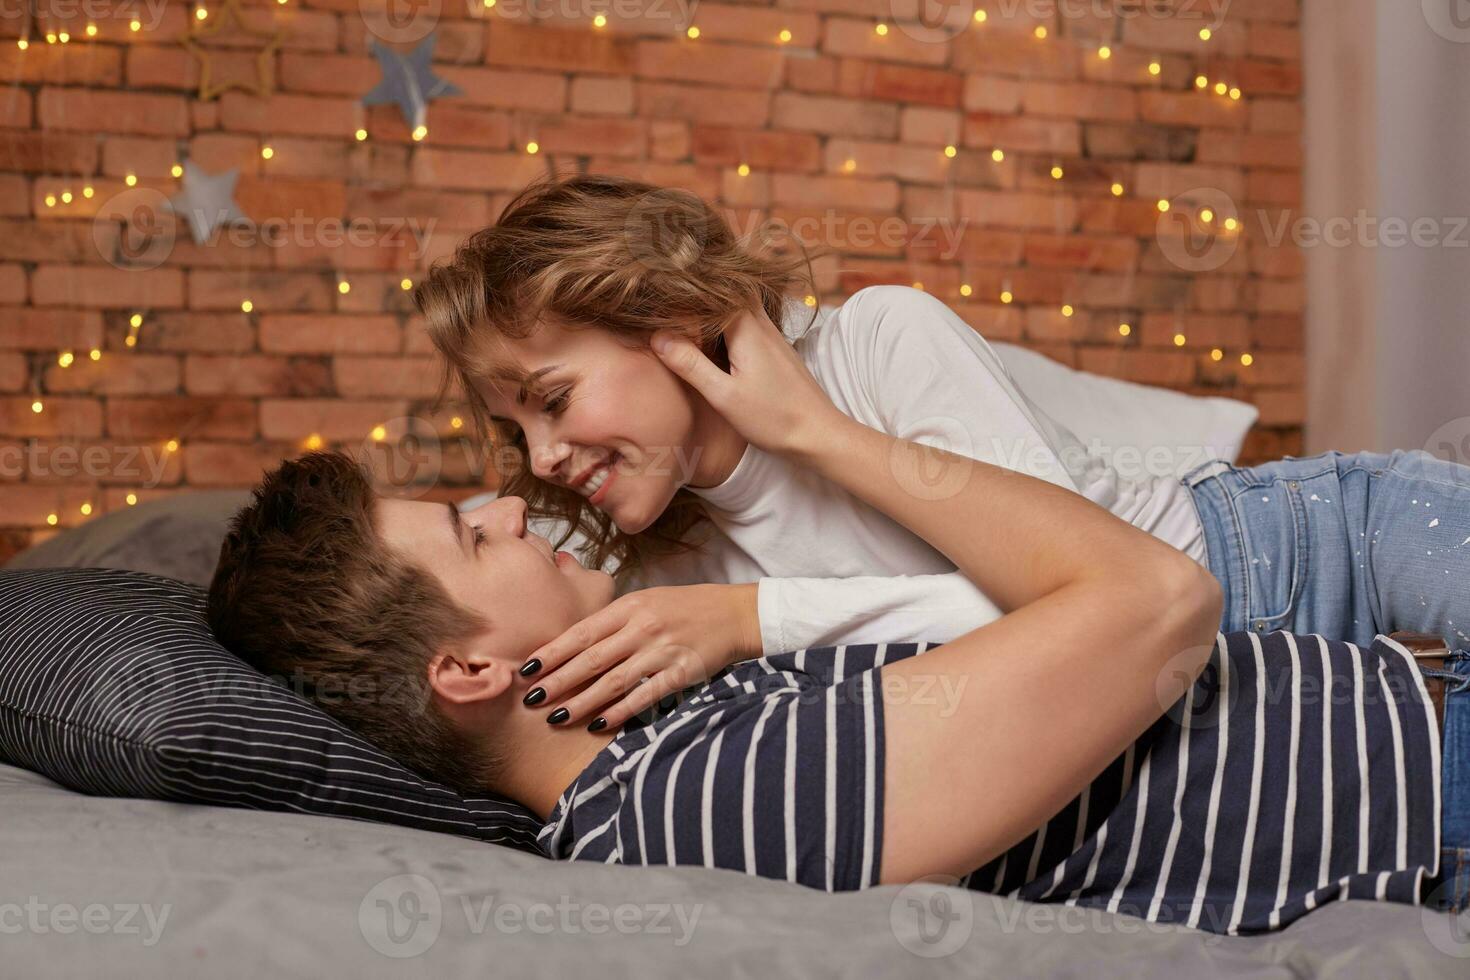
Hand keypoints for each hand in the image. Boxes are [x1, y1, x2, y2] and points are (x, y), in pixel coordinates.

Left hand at [519, 583, 760, 730]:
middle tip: (531, 700)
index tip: (527, 670)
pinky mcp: (681, 672)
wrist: (732, 613)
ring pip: (613, 681)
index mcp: (629, 606)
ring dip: (582, 702)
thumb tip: (571, 647)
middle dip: (558, 681)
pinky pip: (645, 695)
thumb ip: (612, 622)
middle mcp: (642, 627)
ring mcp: (662, 650)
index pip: (582, 633)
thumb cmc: (683, 608)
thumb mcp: (645, 602)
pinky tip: (600, 724)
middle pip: (591, 659)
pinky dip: (621, 711)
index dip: (552, 653)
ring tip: (557, 718)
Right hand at [651, 306, 847, 459]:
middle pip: (728, 291)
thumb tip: (657, 336)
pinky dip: (727, 322)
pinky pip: (748, 323)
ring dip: (714, 307)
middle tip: (668, 294)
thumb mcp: (724, 395)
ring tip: (684, 312)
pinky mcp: (776, 349)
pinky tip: (713, 337)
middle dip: (700, 292)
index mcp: (747, 328)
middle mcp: (762, 324)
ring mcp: (772, 335)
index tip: (658, 292)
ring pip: (740, 306)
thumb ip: (690, 364)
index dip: (686, 290)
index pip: (712, 291)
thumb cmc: (773, 417)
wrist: (819, 433)